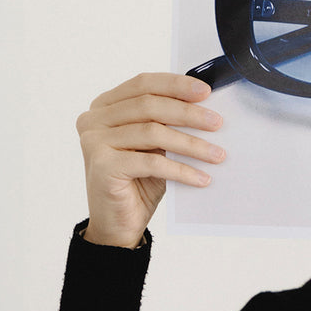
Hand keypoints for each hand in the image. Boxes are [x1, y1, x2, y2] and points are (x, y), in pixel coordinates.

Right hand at [75, 73, 224, 247]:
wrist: (118, 226)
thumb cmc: (138, 183)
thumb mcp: (154, 146)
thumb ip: (166, 123)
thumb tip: (205, 107)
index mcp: (104, 107)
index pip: (142, 84)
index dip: (175, 85)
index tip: (205, 92)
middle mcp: (93, 120)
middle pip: (149, 106)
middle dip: (188, 114)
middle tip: (217, 123)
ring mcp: (94, 141)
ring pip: (153, 132)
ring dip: (191, 144)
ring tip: (216, 154)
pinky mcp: (103, 165)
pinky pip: (151, 162)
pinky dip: (181, 170)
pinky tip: (201, 178)